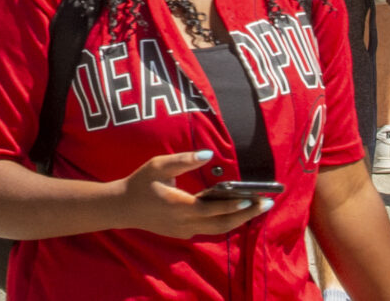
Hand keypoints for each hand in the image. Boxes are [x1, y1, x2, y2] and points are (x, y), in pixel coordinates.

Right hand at [113, 152, 268, 237]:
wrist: (123, 207)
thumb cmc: (141, 182)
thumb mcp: (159, 165)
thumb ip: (184, 160)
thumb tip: (209, 154)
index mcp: (181, 207)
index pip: (214, 209)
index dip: (235, 206)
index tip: (253, 199)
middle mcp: (185, 224)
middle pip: (222, 224)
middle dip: (246, 215)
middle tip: (267, 204)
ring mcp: (184, 231)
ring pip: (218, 230)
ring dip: (238, 220)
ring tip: (256, 208)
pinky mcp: (182, 233)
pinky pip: (209, 230)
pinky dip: (225, 223)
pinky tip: (235, 212)